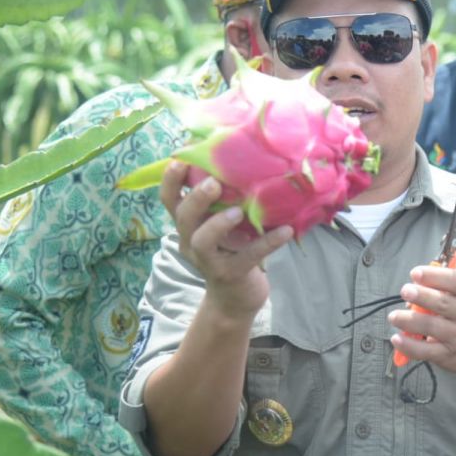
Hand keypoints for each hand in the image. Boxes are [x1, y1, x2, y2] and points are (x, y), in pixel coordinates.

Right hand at [159, 161, 291, 319]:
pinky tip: (286, 231)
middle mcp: (191, 241)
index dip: (171, 179)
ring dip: (219, 223)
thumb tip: (245, 158)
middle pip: (182, 217)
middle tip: (213, 183)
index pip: (169, 200)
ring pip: (202, 241)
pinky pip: (249, 257)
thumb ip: (224, 200)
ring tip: (239, 211)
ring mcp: (208, 261)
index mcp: (188, 225)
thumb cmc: (232, 250)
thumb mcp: (222, 224)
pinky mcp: (231, 274)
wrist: (237, 297)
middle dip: (195, 198)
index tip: (181, 158)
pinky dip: (268, 242)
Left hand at [387, 266, 455, 385]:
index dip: (435, 275)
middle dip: (421, 295)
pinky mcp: (448, 355)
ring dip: (408, 320)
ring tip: (394, 316)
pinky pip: (425, 350)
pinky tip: (397, 338)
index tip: (416, 273)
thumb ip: (446, 289)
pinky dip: (408, 345)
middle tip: (405, 291)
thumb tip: (415, 285)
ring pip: (430, 326)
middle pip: (442, 303)